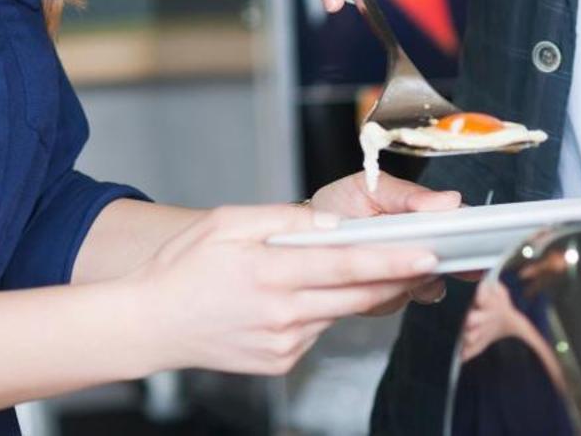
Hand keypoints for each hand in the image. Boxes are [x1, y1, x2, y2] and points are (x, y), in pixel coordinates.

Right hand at [123, 204, 438, 375]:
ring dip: (358, 292)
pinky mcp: (281, 362)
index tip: (427, 254)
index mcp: (269, 273)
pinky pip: (317, 330)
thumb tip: (329, 225)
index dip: (391, 261)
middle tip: (429, 259)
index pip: (346, 266)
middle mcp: (282, 314)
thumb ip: (282, 220)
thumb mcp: (226, 222)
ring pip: (339, 312)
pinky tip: (303, 295)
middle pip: (357, 296)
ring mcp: (283, 344)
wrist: (151, 324)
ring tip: (367, 267)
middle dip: (398, 278)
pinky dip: (323, 310)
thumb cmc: (182, 268)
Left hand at [309, 172, 460, 310]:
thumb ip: (407, 194)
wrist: (301, 237)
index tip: (475, 234)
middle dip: (455, 262)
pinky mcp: (385, 299)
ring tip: (394, 260)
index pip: (458, 224)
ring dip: (415, 277)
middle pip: (453, 261)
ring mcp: (404, 276)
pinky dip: (387, 290)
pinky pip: (396, 300)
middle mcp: (419, 249)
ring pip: (427, 285)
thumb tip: (449, 200)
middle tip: (442, 255)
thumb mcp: (369, 187)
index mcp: (421, 217)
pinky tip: (372, 276)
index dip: (471, 231)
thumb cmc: (338, 206)